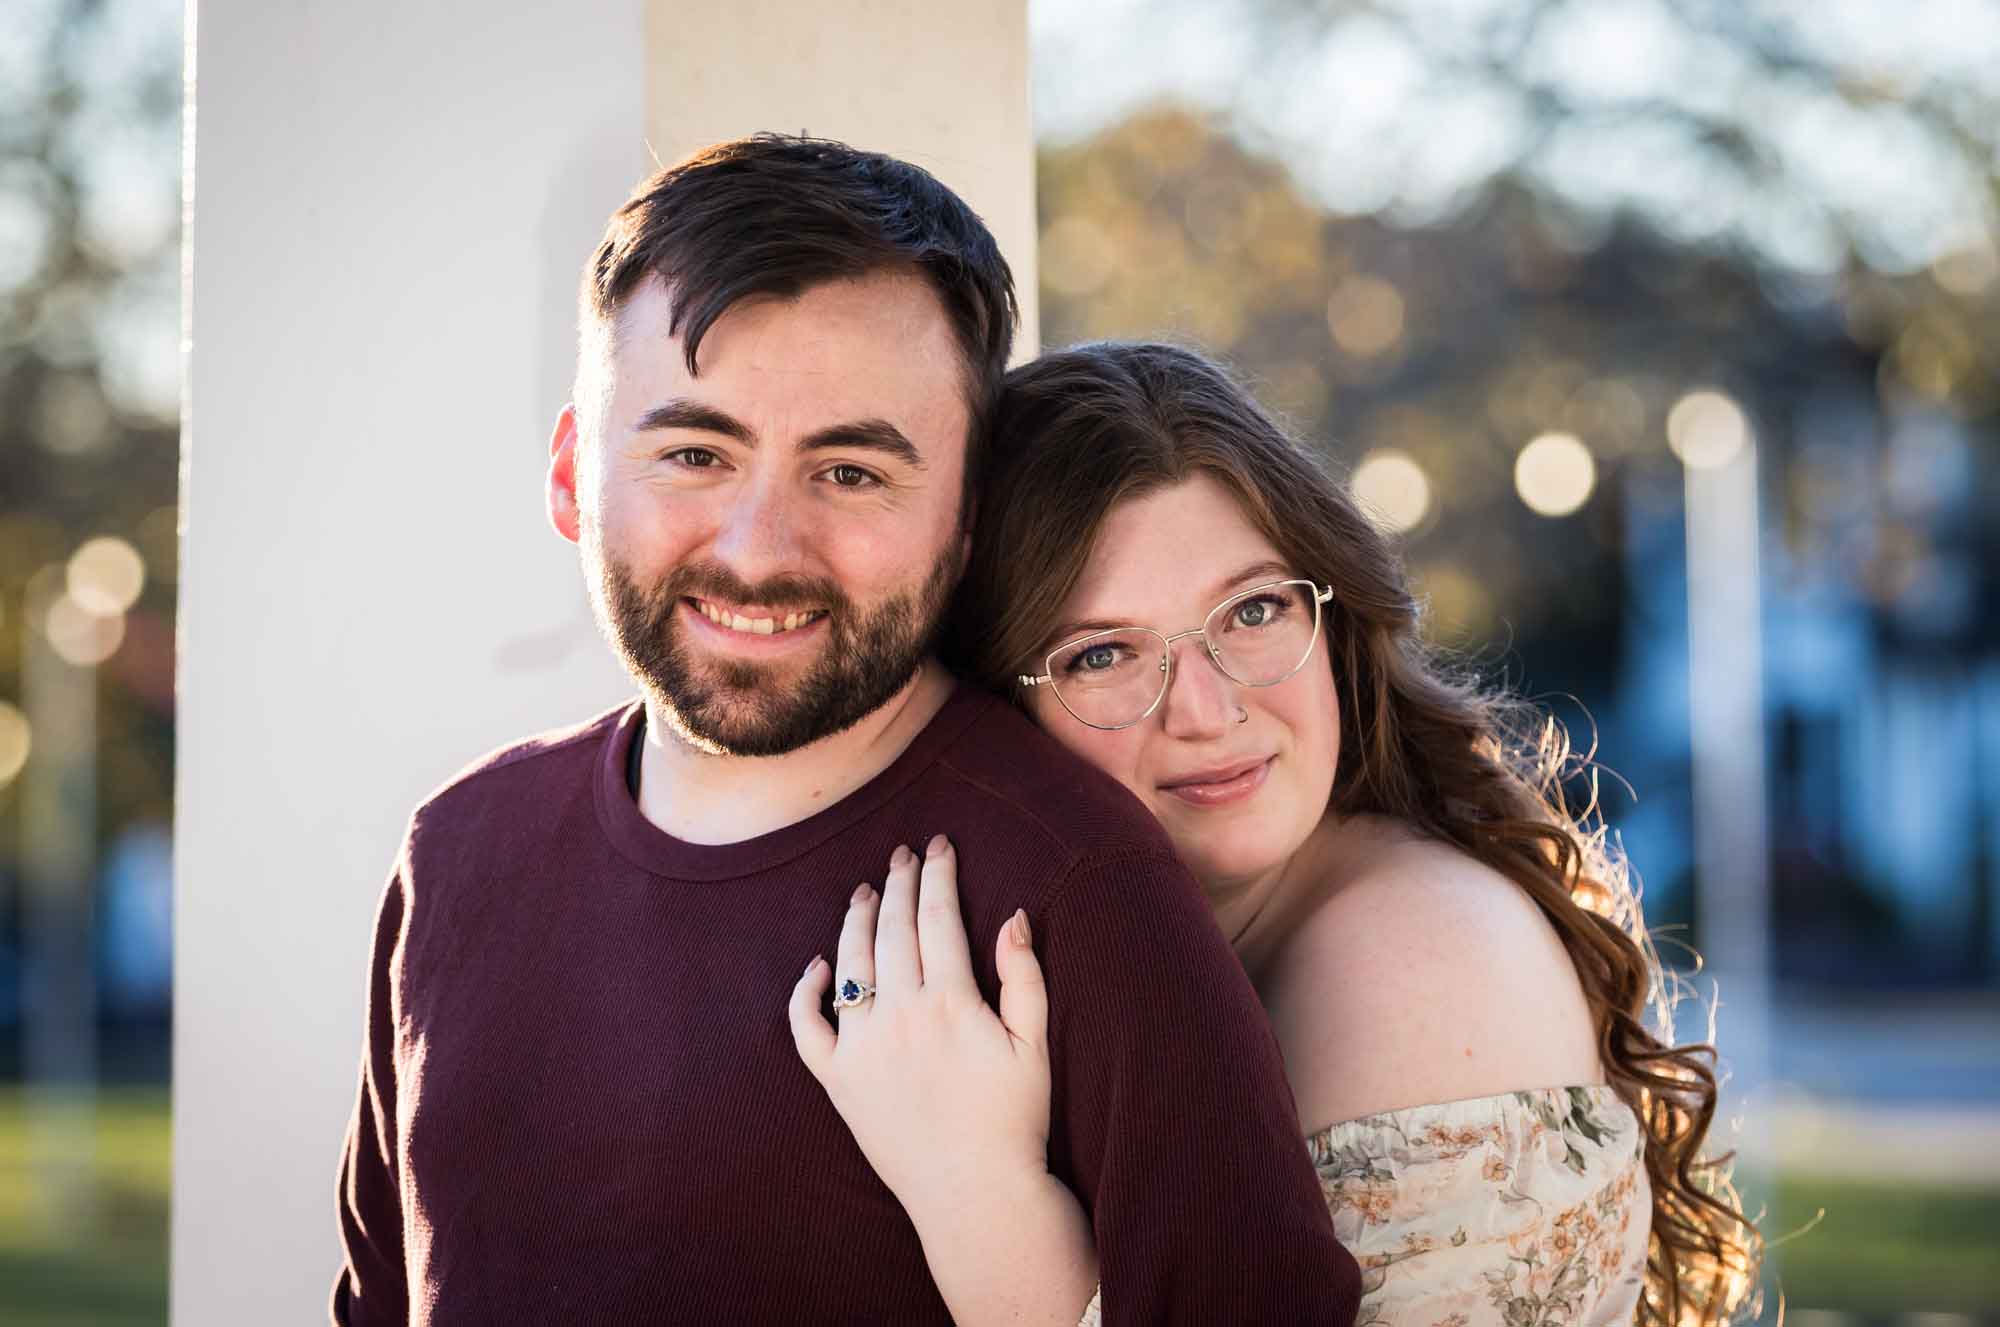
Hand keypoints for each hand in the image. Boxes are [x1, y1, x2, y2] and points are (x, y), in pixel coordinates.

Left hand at [789, 834, 1051, 1226]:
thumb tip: (1012, 916)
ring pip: (850, 963)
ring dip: (856, 920)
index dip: (938, 875)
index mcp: (950, 1002)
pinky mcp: (838, 1080)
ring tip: (866, 891)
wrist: (974, 1195)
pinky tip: (816, 967)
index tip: (940, 847)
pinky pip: (807, 1028)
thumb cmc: (1014, 1120)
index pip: (938, 917)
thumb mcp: (1034, 1045)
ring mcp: (862, 1048)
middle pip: (893, 929)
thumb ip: (1023, 976)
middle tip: (903, 855)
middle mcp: (899, 1016)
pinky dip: (806, 993)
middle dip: (899, 883)